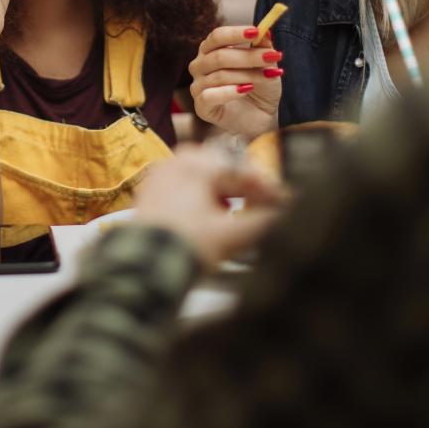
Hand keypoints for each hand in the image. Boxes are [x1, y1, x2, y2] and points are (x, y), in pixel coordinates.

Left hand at [135, 145, 288, 264]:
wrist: (144, 266)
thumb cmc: (185, 246)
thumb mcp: (232, 236)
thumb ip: (264, 222)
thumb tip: (284, 215)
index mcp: (198, 164)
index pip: (243, 170)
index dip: (267, 188)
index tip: (283, 202)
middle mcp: (177, 161)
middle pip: (224, 169)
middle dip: (246, 188)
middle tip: (264, 206)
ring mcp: (161, 174)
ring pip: (204, 175)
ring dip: (226, 191)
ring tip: (239, 212)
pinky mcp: (151, 190)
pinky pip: (185, 184)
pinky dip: (204, 196)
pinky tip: (213, 215)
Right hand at [188, 25, 282, 139]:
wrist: (262, 117)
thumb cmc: (260, 88)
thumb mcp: (267, 65)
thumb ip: (263, 48)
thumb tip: (265, 32)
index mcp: (210, 50)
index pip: (217, 36)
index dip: (236, 33)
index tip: (257, 32)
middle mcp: (200, 66)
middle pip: (219, 56)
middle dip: (249, 56)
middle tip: (273, 56)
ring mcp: (198, 86)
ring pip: (219, 76)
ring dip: (247, 75)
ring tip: (268, 76)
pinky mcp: (201, 107)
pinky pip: (209, 96)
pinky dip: (230, 92)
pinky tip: (246, 90)